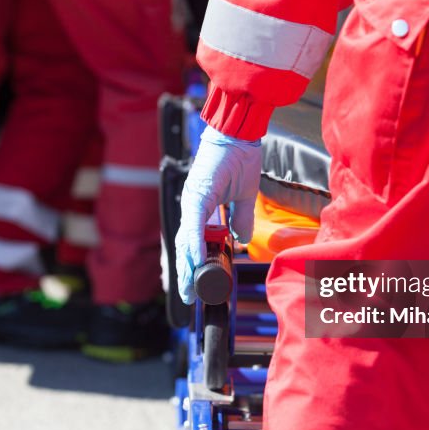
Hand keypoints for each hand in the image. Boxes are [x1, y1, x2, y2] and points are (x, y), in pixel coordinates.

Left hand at [175, 126, 261, 303]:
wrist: (238, 133)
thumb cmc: (240, 157)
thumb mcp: (243, 197)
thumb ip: (239, 219)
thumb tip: (241, 240)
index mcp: (201, 207)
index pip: (194, 241)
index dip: (193, 263)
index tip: (195, 284)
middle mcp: (193, 206)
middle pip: (185, 245)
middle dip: (185, 272)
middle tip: (186, 296)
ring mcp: (193, 200)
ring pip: (185, 238)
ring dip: (186, 264)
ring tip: (187, 287)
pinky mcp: (198, 194)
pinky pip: (194, 224)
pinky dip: (193, 243)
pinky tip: (194, 260)